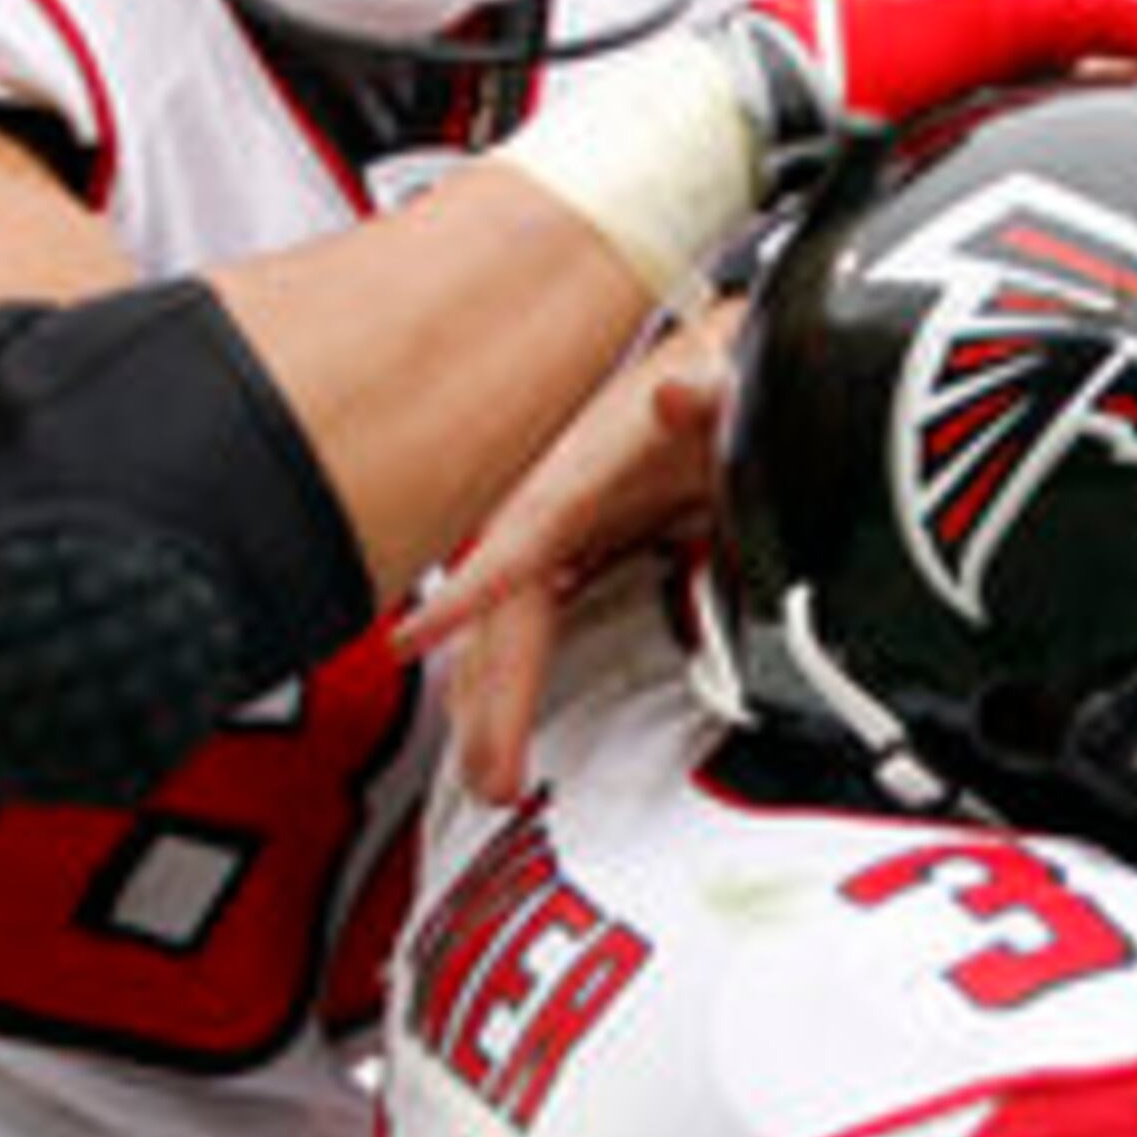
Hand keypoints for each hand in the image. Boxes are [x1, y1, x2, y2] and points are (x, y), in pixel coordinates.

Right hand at [407, 316, 739, 804]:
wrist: (729, 359)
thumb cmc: (720, 373)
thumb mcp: (726, 381)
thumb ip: (715, 390)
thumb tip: (679, 394)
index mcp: (583, 466)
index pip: (517, 539)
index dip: (468, 589)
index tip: (407, 639)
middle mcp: (553, 502)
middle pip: (505, 610)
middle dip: (489, 696)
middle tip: (493, 778)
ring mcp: (558, 531)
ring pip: (505, 625)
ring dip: (490, 701)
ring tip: (491, 776)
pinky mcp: (574, 549)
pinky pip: (524, 621)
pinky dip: (505, 674)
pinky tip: (496, 721)